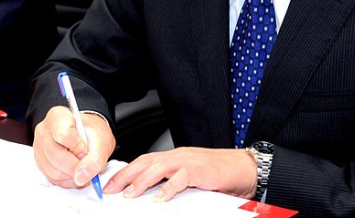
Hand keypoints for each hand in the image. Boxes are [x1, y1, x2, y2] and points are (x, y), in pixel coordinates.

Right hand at [33, 106, 114, 190]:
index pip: (64, 134)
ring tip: (82, 167)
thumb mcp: (101, 141)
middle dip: (76, 166)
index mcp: (57, 116)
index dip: (78, 147)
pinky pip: (52, 178)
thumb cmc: (92, 134)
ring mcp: (39, 148)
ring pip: (53, 170)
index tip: (87, 151)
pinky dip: (67, 180)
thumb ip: (95, 159)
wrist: (87, 137)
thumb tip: (81, 177)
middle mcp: (44, 131)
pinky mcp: (40, 163)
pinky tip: (75, 172)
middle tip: (87, 164)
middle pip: (56, 156)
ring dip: (72, 175)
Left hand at [103, 147, 256, 201]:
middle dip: (127, 175)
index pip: (144, 160)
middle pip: (146, 162)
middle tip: (112, 188)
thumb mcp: (189, 174)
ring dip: (142, 181)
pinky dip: (169, 188)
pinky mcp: (201, 171)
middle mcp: (178, 156)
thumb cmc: (218, 172)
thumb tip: (150, 192)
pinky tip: (160, 198)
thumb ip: (171, 179)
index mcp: (174, 157)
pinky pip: (182, 178)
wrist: (242, 167)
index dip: (127, 171)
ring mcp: (189, 161)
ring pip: (160, 167)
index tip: (112, 183)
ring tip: (130, 194)